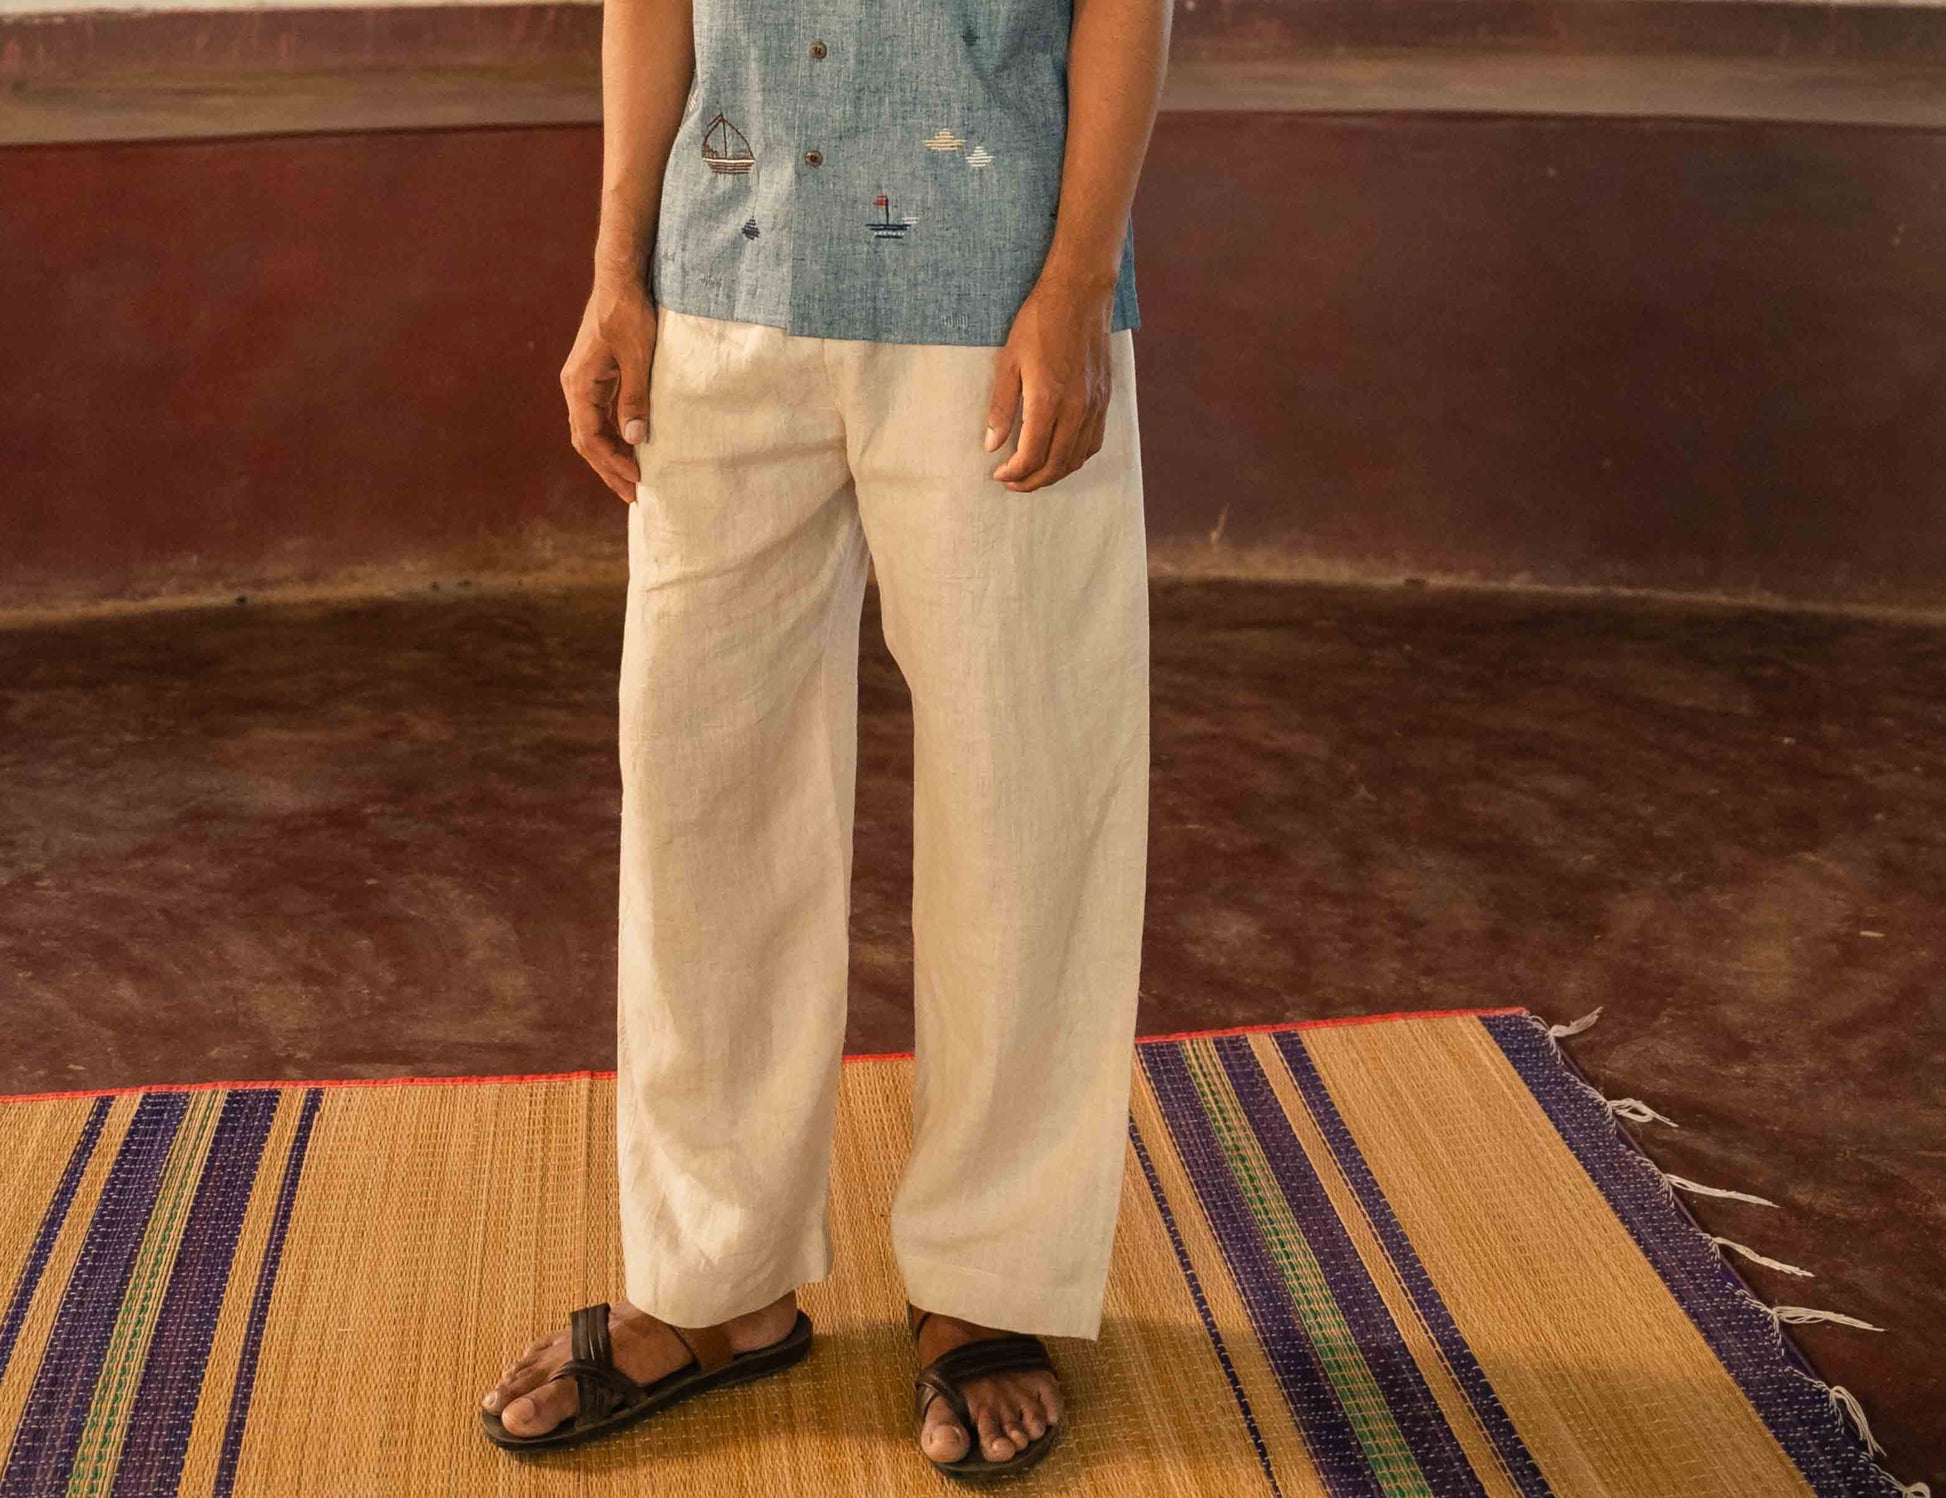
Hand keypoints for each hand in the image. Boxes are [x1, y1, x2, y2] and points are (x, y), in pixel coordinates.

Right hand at [560, 270, 657, 502]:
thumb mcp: (639, 357)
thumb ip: (635, 397)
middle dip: (609, 469)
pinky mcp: (597, 376)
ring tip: (633, 480)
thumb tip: (634, 438)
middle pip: (587, 441)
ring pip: (592, 431)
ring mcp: (585, 382)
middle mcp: (575, 387)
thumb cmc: (629, 313)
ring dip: (611, 456)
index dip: (612, 463)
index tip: (637, 480)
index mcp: (579, 385)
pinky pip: (601, 416)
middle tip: (633, 496)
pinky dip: (614, 437)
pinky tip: (631, 449)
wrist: (621, 279)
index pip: (590, 438)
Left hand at [985, 273, 1116, 492]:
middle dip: (1032, 481)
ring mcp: (1094, 405)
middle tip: (1012, 482)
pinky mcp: (1105, 399)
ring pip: (1077, 458)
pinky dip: (1076, 457)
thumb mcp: (1009, 362)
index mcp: (1048, 399)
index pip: (1032, 455)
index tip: (999, 473)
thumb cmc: (1039, 323)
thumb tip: (992, 445)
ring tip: (1034, 474)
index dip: (1014, 472)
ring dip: (1054, 473)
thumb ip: (1002, 407)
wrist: (1079, 295)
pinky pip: (1094, 442)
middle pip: (1056, 465)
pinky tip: (1061, 455)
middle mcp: (1076, 408)